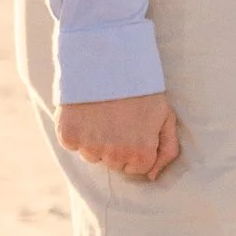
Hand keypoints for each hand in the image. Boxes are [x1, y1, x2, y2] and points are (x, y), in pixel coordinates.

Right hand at [57, 92, 182, 180]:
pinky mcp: (68, 136)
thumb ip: (167, 150)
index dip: (138, 147)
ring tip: (102, 112)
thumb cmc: (142, 87)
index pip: (138, 168)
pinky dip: (76, 131)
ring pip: (91, 155)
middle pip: (114, 163)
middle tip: (119, 117)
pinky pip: (72, 144)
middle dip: (117, 145)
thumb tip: (152, 177)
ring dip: (95, 139)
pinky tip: (86, 111)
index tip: (136, 126)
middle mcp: (114, 156)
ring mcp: (89, 147)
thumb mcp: (166, 116)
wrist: (111, 58)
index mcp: (140, 154)